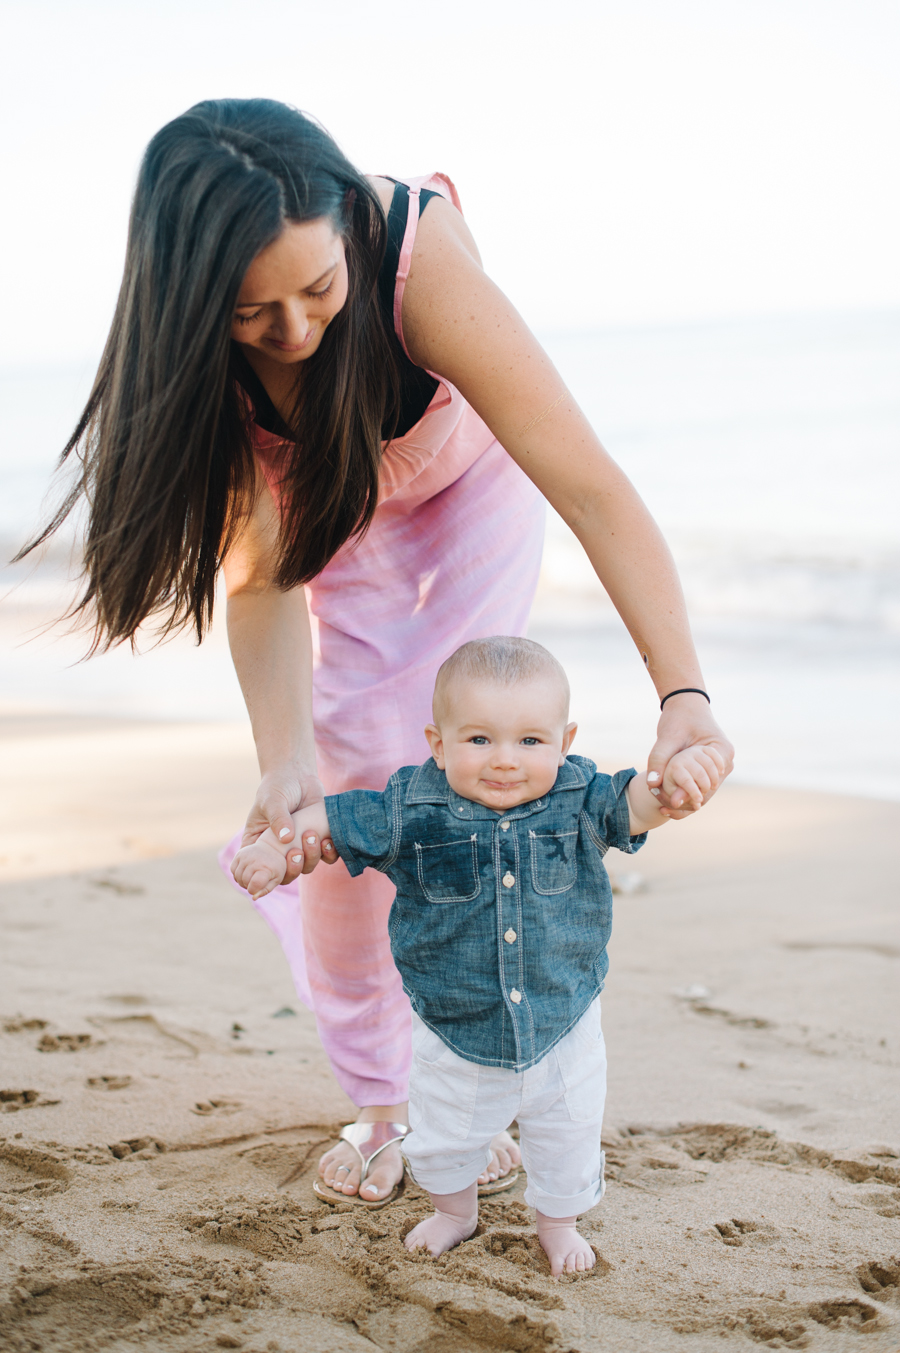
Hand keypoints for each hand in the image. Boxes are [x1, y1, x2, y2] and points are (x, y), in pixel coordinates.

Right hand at [232, 837, 287, 899]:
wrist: (272, 847)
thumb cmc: (276, 867)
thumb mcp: (276, 879)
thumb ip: (265, 890)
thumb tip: (253, 898)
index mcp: (265, 868)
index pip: (253, 887)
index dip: (254, 890)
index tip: (259, 886)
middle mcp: (254, 861)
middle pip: (244, 882)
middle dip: (249, 886)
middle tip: (257, 882)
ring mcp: (245, 856)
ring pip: (237, 877)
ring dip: (242, 881)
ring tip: (252, 877)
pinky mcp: (239, 854)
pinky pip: (233, 870)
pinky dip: (238, 874)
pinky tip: (247, 872)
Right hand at [241, 769, 335, 883]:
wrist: (298, 773)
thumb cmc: (278, 786)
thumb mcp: (272, 801)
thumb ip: (278, 818)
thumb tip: (286, 838)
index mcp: (259, 845)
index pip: (259, 871)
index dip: (264, 879)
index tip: (274, 872)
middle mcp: (279, 851)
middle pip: (286, 875)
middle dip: (294, 868)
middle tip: (297, 851)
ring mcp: (299, 847)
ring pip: (307, 867)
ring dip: (312, 857)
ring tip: (313, 836)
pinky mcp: (318, 840)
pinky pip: (326, 856)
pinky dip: (329, 853)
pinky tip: (329, 841)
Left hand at [646, 694, 732, 818]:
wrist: (684, 705)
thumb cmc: (679, 717)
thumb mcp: (667, 737)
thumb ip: (659, 759)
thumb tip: (652, 784)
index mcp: (723, 752)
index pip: (708, 783)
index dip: (689, 795)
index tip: (669, 802)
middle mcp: (726, 762)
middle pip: (707, 792)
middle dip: (685, 800)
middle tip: (662, 805)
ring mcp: (720, 767)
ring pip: (703, 792)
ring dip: (685, 799)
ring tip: (662, 804)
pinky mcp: (710, 770)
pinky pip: (698, 786)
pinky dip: (685, 793)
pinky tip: (667, 800)